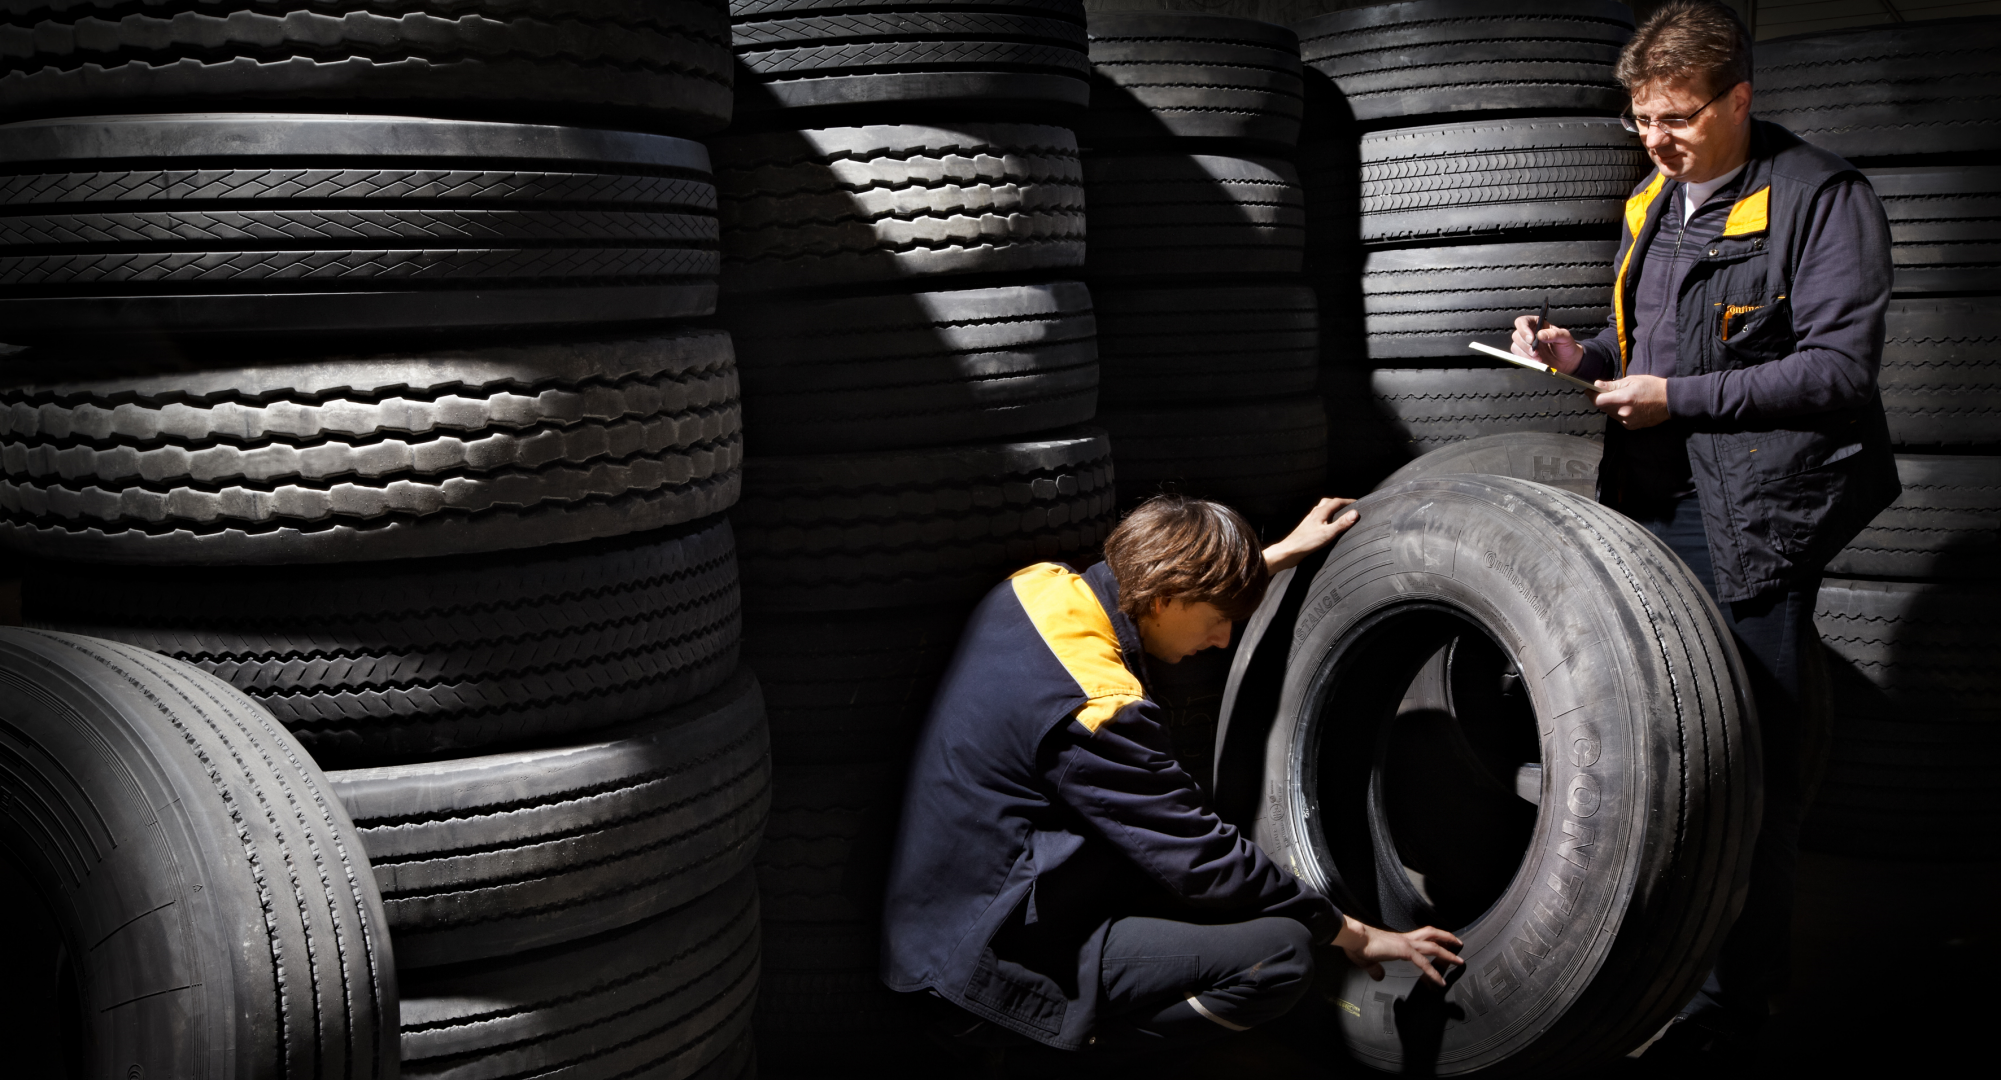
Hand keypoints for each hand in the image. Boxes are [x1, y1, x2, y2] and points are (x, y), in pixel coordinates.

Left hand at [1264, 498, 1358, 573]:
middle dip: (1339, 503)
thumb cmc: (1306, 542)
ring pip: (1322, 509)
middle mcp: (1314, 514)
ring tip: (1339, 513)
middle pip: (1328, 502)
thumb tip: (1355, 513)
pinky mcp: (1307, 528)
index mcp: (1320, 512)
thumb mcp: (1328, 533)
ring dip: (1331, 508)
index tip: (1357, 502)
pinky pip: (1318, 517)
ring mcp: (1309, 521)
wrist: (1289, 551)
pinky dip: (1325, 517)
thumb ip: (1341, 523)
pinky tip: (1326, 525)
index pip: (1336, 502)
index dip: (1347, 501)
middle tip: (1348, 506)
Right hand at [1331, 915, 1464, 987]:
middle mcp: (1405, 939)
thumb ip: (1375, 969)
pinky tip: (1441, 981)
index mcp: (1398, 940)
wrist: (1354, 938)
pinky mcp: (1404, 951)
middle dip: (1446, 938)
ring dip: (1448, 953)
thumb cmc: (1358, 946)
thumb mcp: (1368, 960)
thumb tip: (1379, 976)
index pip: (1421, 937)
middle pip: (1432, 934)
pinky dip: (1434, 972)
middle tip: (1458, 943)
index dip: (1433, 939)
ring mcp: (1406, 944)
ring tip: (1459, 961)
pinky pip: (1423, 962)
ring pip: (1433, 946)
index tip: (1443, 943)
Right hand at [1511, 315, 1585, 373]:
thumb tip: (1541, 334)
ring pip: (1515, 346)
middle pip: (1516, 335)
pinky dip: (1527, 360)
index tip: (1531, 339)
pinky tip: (1537, 361)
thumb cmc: (1566, 346)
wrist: (1568, 361)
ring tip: (1538, 358)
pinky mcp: (1525, 355)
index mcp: (1537, 324)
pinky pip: (1518, 356)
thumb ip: (1554, 334)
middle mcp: (1529, 333)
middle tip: (1535, 352)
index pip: (1522, 321)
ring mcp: (1526, 345)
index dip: (1523, 329)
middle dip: (1525, 345)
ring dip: (1526, 354)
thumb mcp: (1565, 337)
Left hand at [1591, 374, 1670, 428]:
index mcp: (1623, 398)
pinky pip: (1618, 419)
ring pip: (1610, 413)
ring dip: (1611, 406)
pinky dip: (1619, 412)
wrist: (1670, 401)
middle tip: (1608, 391)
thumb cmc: (1652, 387)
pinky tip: (1628, 406)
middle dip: (1603, 399)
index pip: (1598, 401)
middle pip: (1603, 407)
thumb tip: (1597, 385)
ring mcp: (1627, 421)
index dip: (1592, 395)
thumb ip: (1612, 385)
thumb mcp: (1632, 380)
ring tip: (1622, 398)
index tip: (1590, 390)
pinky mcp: (1631, 426)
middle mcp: (1623, 412)